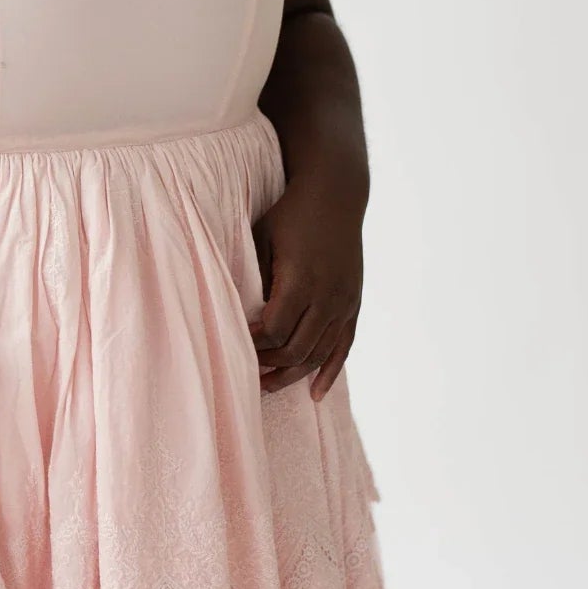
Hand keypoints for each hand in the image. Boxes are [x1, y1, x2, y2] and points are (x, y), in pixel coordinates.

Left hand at [247, 174, 363, 401]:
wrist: (336, 194)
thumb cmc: (290, 214)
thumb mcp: (262, 236)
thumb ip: (253, 276)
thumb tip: (236, 312)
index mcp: (302, 279)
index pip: (275, 330)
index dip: (253, 343)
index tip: (234, 344)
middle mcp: (328, 296)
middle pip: (297, 349)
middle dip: (268, 365)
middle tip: (244, 372)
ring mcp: (345, 302)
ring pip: (319, 354)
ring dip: (293, 375)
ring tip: (267, 387)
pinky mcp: (354, 304)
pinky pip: (344, 347)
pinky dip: (330, 373)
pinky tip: (315, 394)